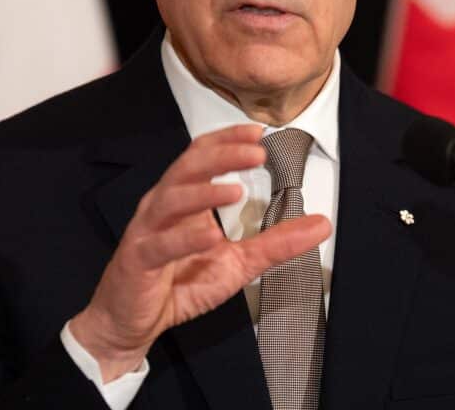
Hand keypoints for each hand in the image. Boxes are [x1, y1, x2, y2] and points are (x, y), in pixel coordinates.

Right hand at [69, 124, 330, 381]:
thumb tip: (322, 224)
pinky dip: (185, 239)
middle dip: (222, 156)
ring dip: (204, 192)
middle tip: (256, 153)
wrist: (132, 320)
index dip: (227, 140)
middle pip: (189, 167)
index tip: (258, 133)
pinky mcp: (138, 260)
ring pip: (171, 199)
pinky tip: (210, 236)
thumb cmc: (178, 284)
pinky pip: (160, 245)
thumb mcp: (237, 263)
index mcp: (183, 198)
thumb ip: (276, 243)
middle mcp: (162, 205)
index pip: (201, 155)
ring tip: (235, 191)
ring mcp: (148, 230)